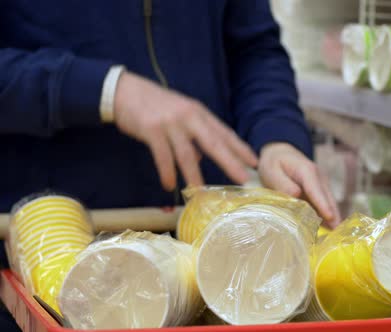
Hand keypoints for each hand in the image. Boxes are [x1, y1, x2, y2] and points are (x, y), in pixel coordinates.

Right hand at [114, 71, 257, 190]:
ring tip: (200, 192)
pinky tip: (169, 185)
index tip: (254, 162)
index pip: (224, 133)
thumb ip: (193, 135)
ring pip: (187, 154)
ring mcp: (170, 123)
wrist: (125, 91)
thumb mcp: (180, 116)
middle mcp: (188, 117)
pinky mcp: (151, 130)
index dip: (240, 148)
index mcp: (199, 113)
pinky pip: (162, 156)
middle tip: (243, 178)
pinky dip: (167, 172)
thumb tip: (200, 160)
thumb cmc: (156, 106)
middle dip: (230, 162)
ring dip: (194, 175)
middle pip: (214, 143)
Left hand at [258, 143, 340, 227]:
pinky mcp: (320, 191)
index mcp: (307, 171)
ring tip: (335, 236)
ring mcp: (321, 184)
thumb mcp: (272, 170)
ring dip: (333, 218)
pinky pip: (325, 205)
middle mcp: (319, 177)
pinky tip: (329, 231)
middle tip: (337, 235)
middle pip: (328, 199)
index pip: (316, 190)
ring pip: (329, 203)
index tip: (330, 218)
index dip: (323, 205)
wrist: (280, 153)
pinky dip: (327, 217)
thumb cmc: (274, 163)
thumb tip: (297, 195)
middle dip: (334, 216)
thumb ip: (283, 183)